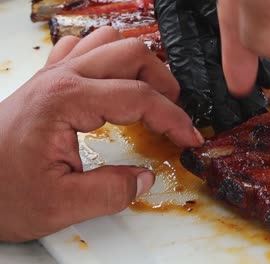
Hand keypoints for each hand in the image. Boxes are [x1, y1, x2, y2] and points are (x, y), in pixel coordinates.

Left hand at [0, 27, 203, 241]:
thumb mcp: (59, 206)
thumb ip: (111, 192)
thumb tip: (144, 178)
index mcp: (66, 100)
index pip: (139, 97)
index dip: (173, 118)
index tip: (188, 137)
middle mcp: (61, 78)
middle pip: (131, 54)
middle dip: (164, 83)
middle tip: (175, 114)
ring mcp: (53, 74)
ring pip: (110, 42)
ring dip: (139, 64)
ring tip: (152, 94)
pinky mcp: (48, 80)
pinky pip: (84, 48)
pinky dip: (109, 57)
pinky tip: (114, 81)